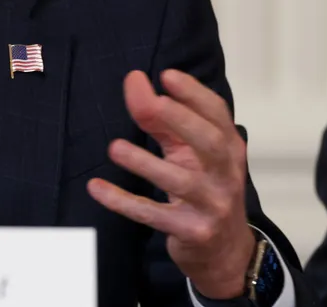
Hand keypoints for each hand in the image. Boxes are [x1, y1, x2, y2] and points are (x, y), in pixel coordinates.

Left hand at [87, 70, 255, 298]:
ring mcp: (211, 205)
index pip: (217, 115)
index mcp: (228, 148)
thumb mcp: (189, 155)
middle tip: (152, 102)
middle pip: (211, 143)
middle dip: (181, 120)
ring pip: (181, 182)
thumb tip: (135, 83)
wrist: (225, 251)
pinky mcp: (192, 231)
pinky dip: (123, 202)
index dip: (194, 94)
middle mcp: (225, 174)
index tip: (166, 75)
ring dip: (146, 163)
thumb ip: (163, 122)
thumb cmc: (204, 189)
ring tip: (114, 147)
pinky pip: (153, 215)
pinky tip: (97, 187)